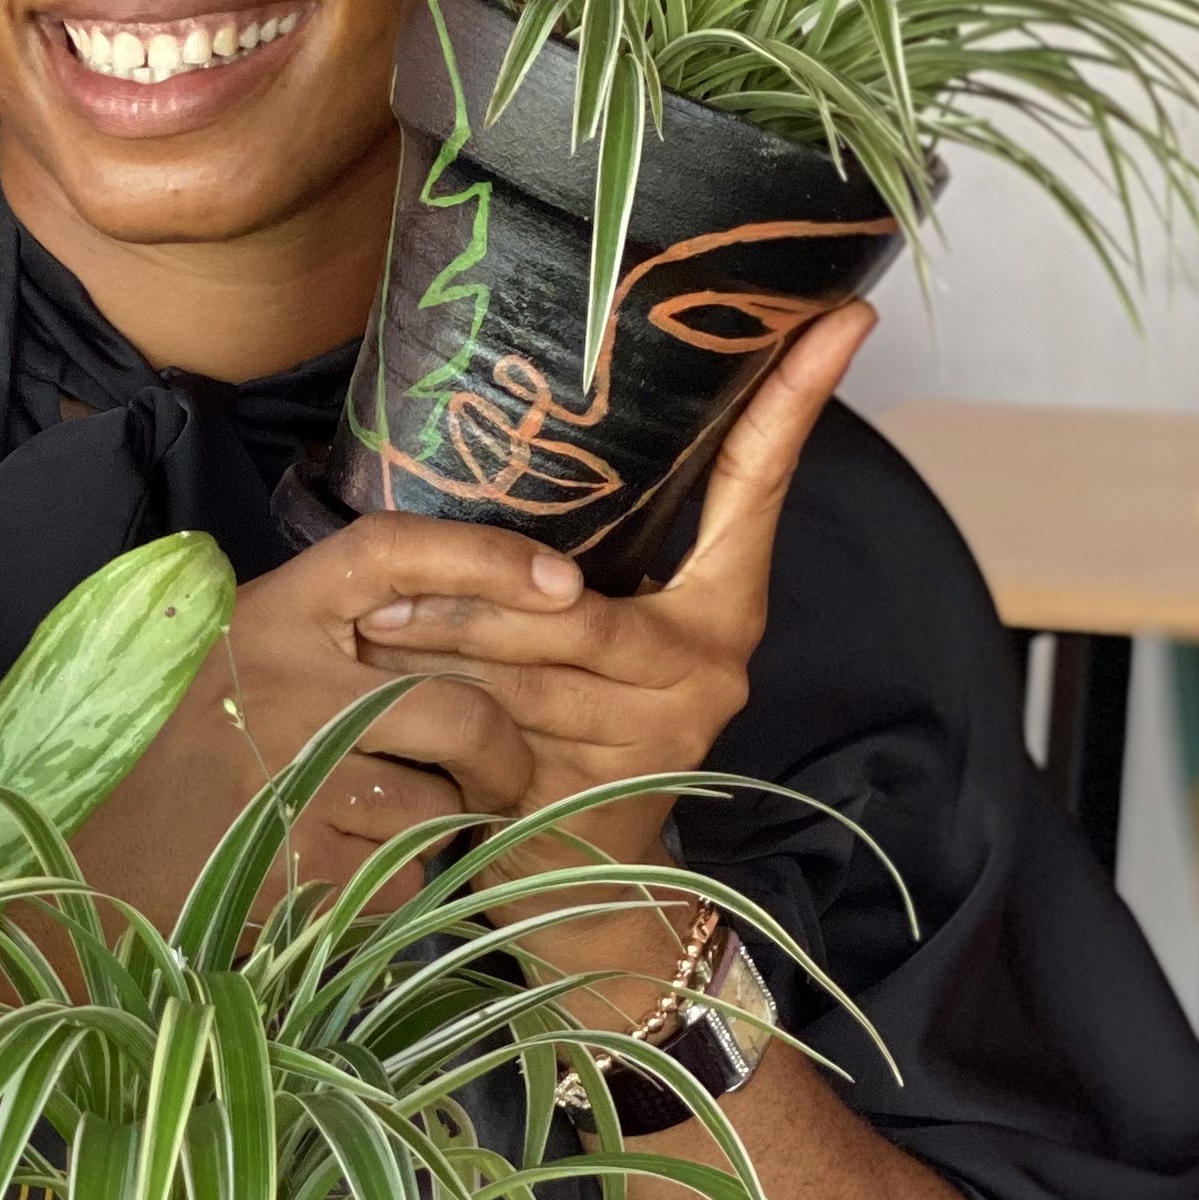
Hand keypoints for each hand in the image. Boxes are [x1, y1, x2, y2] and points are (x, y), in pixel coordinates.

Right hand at [74, 509, 546, 926]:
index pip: (392, 551)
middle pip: (459, 711)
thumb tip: (458, 606)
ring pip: (441, 803)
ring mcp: (298, 782)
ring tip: (385, 825)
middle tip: (501, 776)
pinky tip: (349, 871)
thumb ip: (318, 628)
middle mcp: (289, 688)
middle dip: (504, 757)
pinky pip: (407, 874)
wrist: (86, 861)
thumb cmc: (170, 749)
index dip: (487, 557)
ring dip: (439, 824)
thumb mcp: (225, 650)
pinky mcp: (302, 867)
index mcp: (270, 615)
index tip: (565, 583)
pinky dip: (400, 882)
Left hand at [346, 300, 876, 876]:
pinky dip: (436, 713)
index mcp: (723, 608)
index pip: (760, 485)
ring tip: (357, 631)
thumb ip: (576, 572)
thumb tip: (529, 439)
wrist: (582, 886)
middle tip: (372, 576)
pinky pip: (508, 732)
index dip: (795, 399)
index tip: (841, 313)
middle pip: (570, 605)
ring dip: (431, 652)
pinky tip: (376, 700)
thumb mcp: (589, 641)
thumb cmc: (571, 736)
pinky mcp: (618, 788)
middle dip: (462, 596)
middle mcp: (712, 663)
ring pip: (528, 671)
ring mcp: (669, 730)